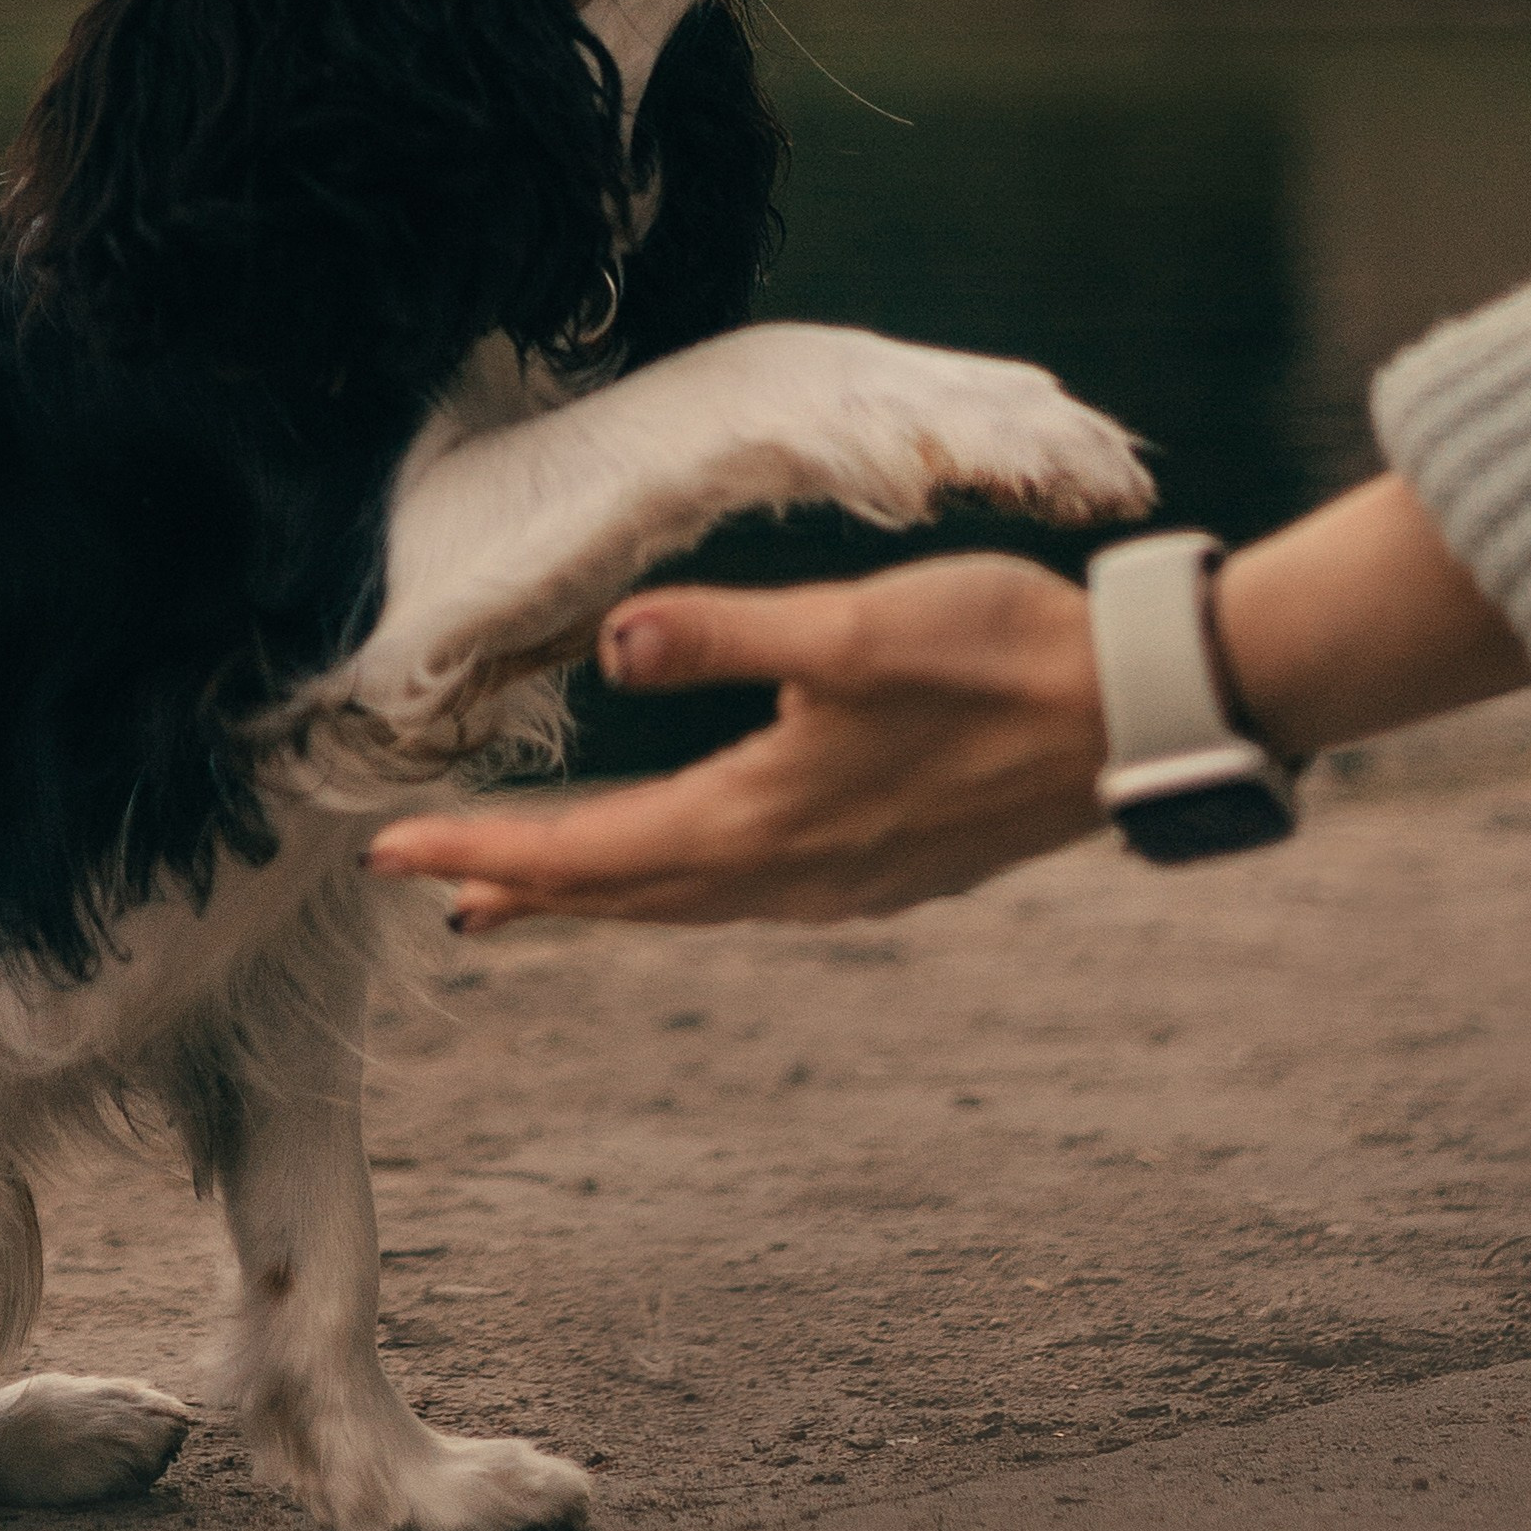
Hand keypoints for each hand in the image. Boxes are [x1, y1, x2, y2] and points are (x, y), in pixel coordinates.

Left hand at [363, 551, 1107, 930]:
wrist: (1137, 717)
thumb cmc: (1001, 653)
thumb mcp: (856, 627)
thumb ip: (728, 636)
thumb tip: (614, 646)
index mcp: (764, 820)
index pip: (590, 852)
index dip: (487, 850)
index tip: (393, 852)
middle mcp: (791, 873)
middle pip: (623, 895)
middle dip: (522, 884)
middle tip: (430, 886)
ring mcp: (842, 882)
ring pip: (683, 903)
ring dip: (597, 894)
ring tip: (522, 894)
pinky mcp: (884, 870)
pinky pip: (744, 897)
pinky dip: (676, 889)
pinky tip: (680, 873)